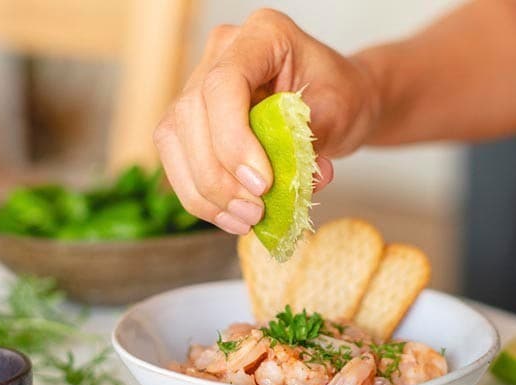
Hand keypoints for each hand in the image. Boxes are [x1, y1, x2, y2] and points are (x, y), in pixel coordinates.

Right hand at [153, 8, 379, 234]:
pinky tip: (230, 217)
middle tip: (255, 211)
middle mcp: (221, 52)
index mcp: (262, 34)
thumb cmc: (341, 96)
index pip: (224, 84)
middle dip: (218, 175)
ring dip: (206, 191)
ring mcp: (199, 83)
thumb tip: (287, 182)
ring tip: (246, 219)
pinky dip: (201, 197)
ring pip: (174, 139)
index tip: (262, 184)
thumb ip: (309, 143)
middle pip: (191, 114)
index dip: (233, 138)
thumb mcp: (339, 114)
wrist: (338, 101)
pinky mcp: (190, 120)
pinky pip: (177, 160)